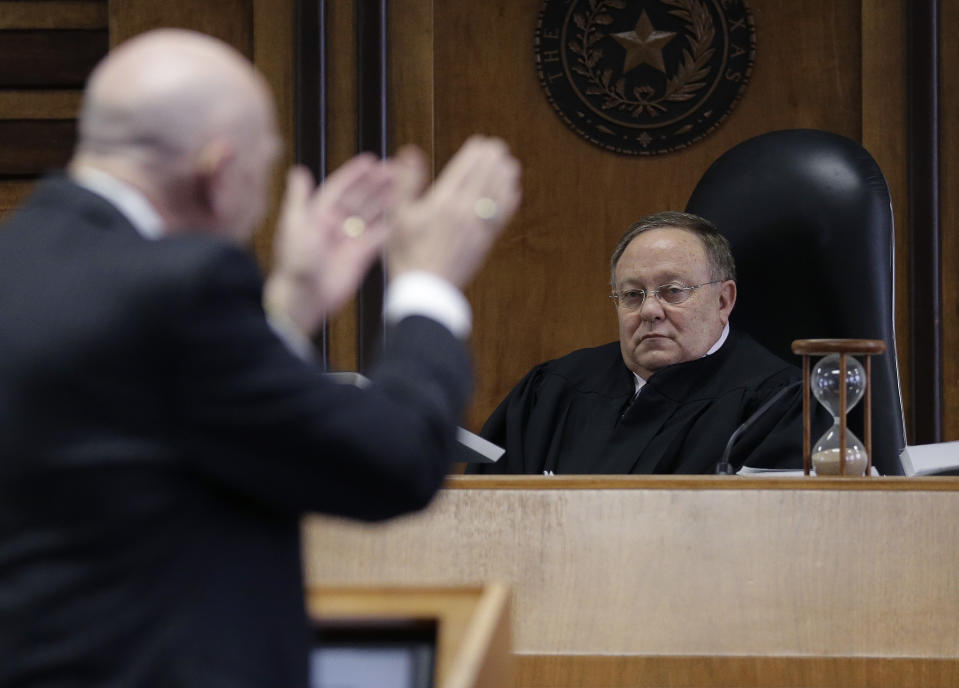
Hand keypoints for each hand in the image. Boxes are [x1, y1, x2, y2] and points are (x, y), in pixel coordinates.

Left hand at [264, 154, 393, 333]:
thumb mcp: (296, 224)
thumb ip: (299, 197)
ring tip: (404, 186)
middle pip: (360, 199)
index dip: (356, 175)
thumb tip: (298, 170)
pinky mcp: (360, 257)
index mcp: (319, 214)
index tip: (372, 161)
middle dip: (377, 184)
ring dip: (386, 201)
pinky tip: (403, 215)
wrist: (304, 296)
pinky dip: (390, 227)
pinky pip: (378, 238)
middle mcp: (335, 225)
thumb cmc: (295, 260)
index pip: (341, 188)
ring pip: (372, 216)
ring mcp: (349, 241)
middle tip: (396, 170)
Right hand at [387, 136, 520, 287]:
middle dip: (494, 160)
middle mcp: (465, 212)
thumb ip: (406, 182)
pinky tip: (513, 193)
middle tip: (499, 147)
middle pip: (486, 178)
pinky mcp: (485, 243)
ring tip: (510, 164)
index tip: (481, 142)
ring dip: (506, 177)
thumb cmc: (406, 254)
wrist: (425, 290)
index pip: (466, 169)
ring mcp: (478, 228)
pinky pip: (502, 217)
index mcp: (443, 202)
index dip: (476, 153)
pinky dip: (509, 202)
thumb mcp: (397, 216)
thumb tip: (410, 152)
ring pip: (498, 196)